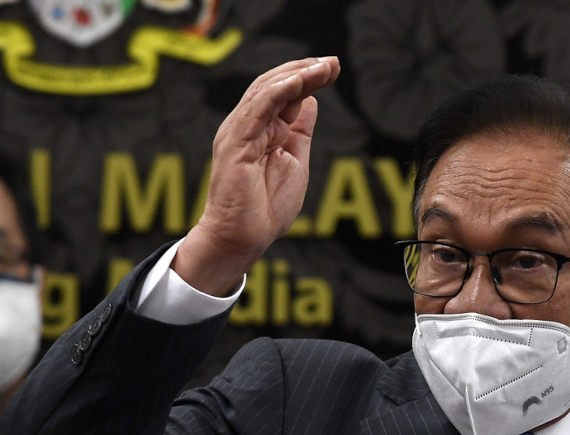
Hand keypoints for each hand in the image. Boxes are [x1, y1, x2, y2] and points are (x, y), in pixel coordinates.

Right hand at [175, 57, 341, 295]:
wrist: (243, 237)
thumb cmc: (266, 209)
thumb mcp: (295, 162)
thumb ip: (300, 131)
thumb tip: (309, 100)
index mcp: (263, 131)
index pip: (284, 94)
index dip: (308, 78)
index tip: (332, 68)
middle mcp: (249, 126)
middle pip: (276, 85)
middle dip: (305, 69)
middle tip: (332, 62)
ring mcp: (240, 131)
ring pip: (267, 89)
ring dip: (297, 74)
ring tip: (323, 66)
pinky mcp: (236, 141)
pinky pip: (259, 107)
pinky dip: (281, 90)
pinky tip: (301, 81)